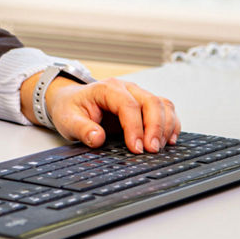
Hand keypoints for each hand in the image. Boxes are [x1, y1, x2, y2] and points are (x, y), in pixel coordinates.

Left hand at [47, 77, 180, 153]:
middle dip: (155, 128)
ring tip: (159, 148)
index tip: (136, 148)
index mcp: (106, 88)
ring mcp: (137, 94)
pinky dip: (171, 124)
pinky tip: (169, 140)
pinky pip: (165, 110)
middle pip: (151, 102)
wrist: (69, 100)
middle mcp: (126, 88)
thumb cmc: (70, 108)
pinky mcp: (144, 104)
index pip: (128, 105)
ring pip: (162, 105)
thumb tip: (97, 138)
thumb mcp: (68, 120)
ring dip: (166, 127)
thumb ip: (82, 129)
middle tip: (152, 150)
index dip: (135, 128)